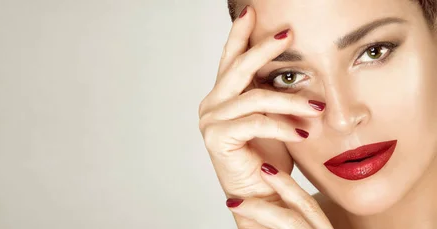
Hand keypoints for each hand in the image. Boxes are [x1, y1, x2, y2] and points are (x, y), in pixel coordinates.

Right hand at [197, 5, 324, 227]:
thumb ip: (273, 93)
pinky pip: (255, 122)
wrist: (263, 195)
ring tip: (317, 107)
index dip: (240, 35)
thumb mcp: (275, 117)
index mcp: (223, 97)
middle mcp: (212, 105)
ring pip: (253, 96)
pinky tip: (303, 131)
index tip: (252, 12)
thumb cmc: (269, 158)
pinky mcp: (217, 138)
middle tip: (287, 33)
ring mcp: (211, 120)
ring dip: (289, 100)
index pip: (230, 59)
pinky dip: (282, 125)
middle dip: (262, 49)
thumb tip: (293, 67)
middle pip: (237, 68)